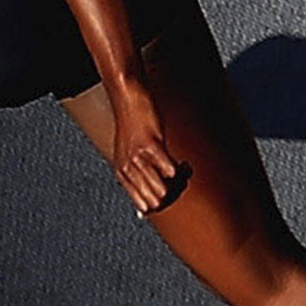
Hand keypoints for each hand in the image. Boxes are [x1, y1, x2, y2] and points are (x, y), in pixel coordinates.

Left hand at [102, 79, 189, 219]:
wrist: (128, 99)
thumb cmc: (132, 126)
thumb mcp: (129, 154)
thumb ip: (138, 175)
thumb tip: (149, 199)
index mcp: (123, 174)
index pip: (142, 205)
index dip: (160, 204)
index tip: (170, 193)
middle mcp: (128, 169)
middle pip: (154, 200)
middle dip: (172, 194)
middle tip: (180, 181)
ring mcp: (138, 157)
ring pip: (160, 188)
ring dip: (176, 184)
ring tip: (182, 173)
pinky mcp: (149, 143)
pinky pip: (166, 166)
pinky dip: (176, 169)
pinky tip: (181, 165)